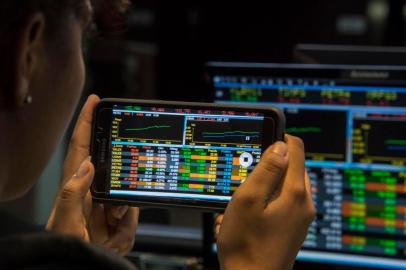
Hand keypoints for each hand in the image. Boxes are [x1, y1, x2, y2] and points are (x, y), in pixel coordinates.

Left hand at [46, 95, 139, 255]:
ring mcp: (107, 200)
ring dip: (124, 211)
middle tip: (114, 203)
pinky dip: (128, 222)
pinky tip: (116, 232)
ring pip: (127, 191)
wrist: (83, 264)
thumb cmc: (67, 246)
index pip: (81, 145)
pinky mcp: (119, 212)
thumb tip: (87, 165)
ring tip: (110, 226)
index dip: (87, 121)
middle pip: (112, 165)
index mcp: (75, 183)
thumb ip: (74, 194)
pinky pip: (133, 209)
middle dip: (120, 175)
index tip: (95, 101)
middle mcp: (91, 187)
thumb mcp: (67, 224)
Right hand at [216, 135, 314, 269]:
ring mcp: (300, 217)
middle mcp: (303, 204)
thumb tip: (281, 146)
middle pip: (291, 167)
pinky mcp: (293, 228)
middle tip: (246, 178)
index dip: (280, 137)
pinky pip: (281, 203)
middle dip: (268, 167)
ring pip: (284, 186)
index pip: (296, 149)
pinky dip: (264, 203)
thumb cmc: (247, 244)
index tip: (265, 135)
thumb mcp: (248, 199)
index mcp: (294, 193)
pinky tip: (246, 217)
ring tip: (241, 203)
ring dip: (263, 187)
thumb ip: (266, 169)